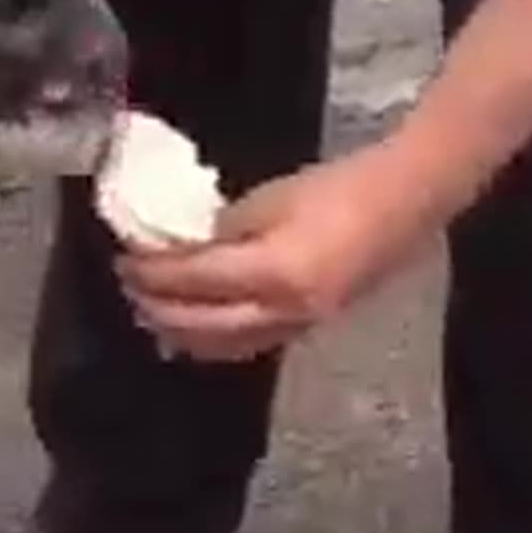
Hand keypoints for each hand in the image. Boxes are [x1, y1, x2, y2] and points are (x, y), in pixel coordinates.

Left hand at [115, 141, 438, 361]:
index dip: (155, 274)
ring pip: (225, 345)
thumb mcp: (271, 198)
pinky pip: (250, 345)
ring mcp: (299, 326)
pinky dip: (215, 340)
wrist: (406, 203)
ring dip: (182, 333)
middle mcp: (285, 310)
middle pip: (203, 324)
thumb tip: (182, 248)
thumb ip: (223, 230)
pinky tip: (196, 329)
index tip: (125, 261)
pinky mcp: (309, 328)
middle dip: (159, 309)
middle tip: (129, 290)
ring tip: (152, 315)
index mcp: (275, 272)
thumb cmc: (341, 187)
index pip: (195, 281)